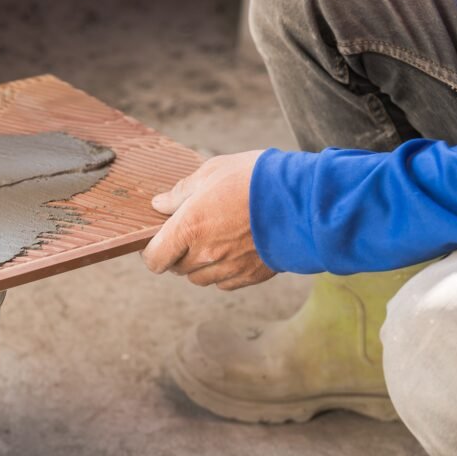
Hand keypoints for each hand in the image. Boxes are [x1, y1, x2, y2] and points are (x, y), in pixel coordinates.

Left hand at [141, 150, 275, 289]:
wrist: (304, 200)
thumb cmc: (255, 179)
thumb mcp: (212, 172)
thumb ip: (181, 192)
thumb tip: (159, 205)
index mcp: (189, 228)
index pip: (155, 259)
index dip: (152, 252)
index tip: (158, 240)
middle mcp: (205, 254)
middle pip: (176, 268)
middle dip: (178, 253)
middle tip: (191, 232)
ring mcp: (229, 268)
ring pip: (200, 279)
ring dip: (199, 264)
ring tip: (215, 238)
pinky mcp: (251, 275)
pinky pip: (225, 283)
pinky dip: (223, 271)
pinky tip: (234, 249)